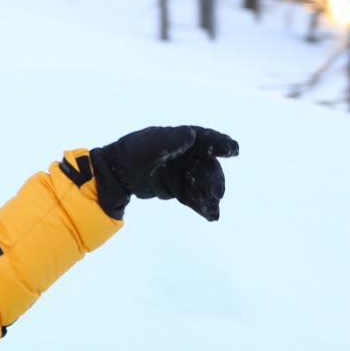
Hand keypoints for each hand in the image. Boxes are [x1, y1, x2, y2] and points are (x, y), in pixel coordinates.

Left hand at [89, 125, 239, 220]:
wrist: (115, 175)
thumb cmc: (131, 154)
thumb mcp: (149, 147)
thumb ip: (169, 142)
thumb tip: (191, 135)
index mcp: (181, 139)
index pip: (205, 139)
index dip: (220, 144)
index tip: (234, 150)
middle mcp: (187, 156)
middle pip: (207, 167)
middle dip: (213, 180)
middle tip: (216, 192)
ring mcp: (184, 173)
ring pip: (203, 185)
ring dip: (210, 196)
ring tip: (212, 207)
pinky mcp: (179, 189)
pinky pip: (194, 198)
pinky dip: (202, 206)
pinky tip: (211, 216)